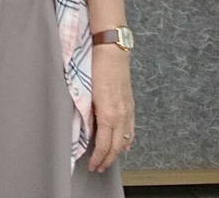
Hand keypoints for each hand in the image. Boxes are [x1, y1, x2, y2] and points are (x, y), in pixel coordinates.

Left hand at [87, 45, 133, 172]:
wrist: (112, 51)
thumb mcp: (87, 95)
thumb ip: (89, 116)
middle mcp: (121, 115)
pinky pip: (132, 128)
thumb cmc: (96, 69)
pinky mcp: (131, 104)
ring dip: (117, 153)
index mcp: (109, 115)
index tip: (92, 165)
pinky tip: (125, 145)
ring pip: (125, 139)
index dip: (98, 158)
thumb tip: (89, 132)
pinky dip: (128, 139)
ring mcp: (128, 110)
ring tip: (109, 160)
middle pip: (116, 146)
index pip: (104, 145)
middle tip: (98, 168)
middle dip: (107, 160)